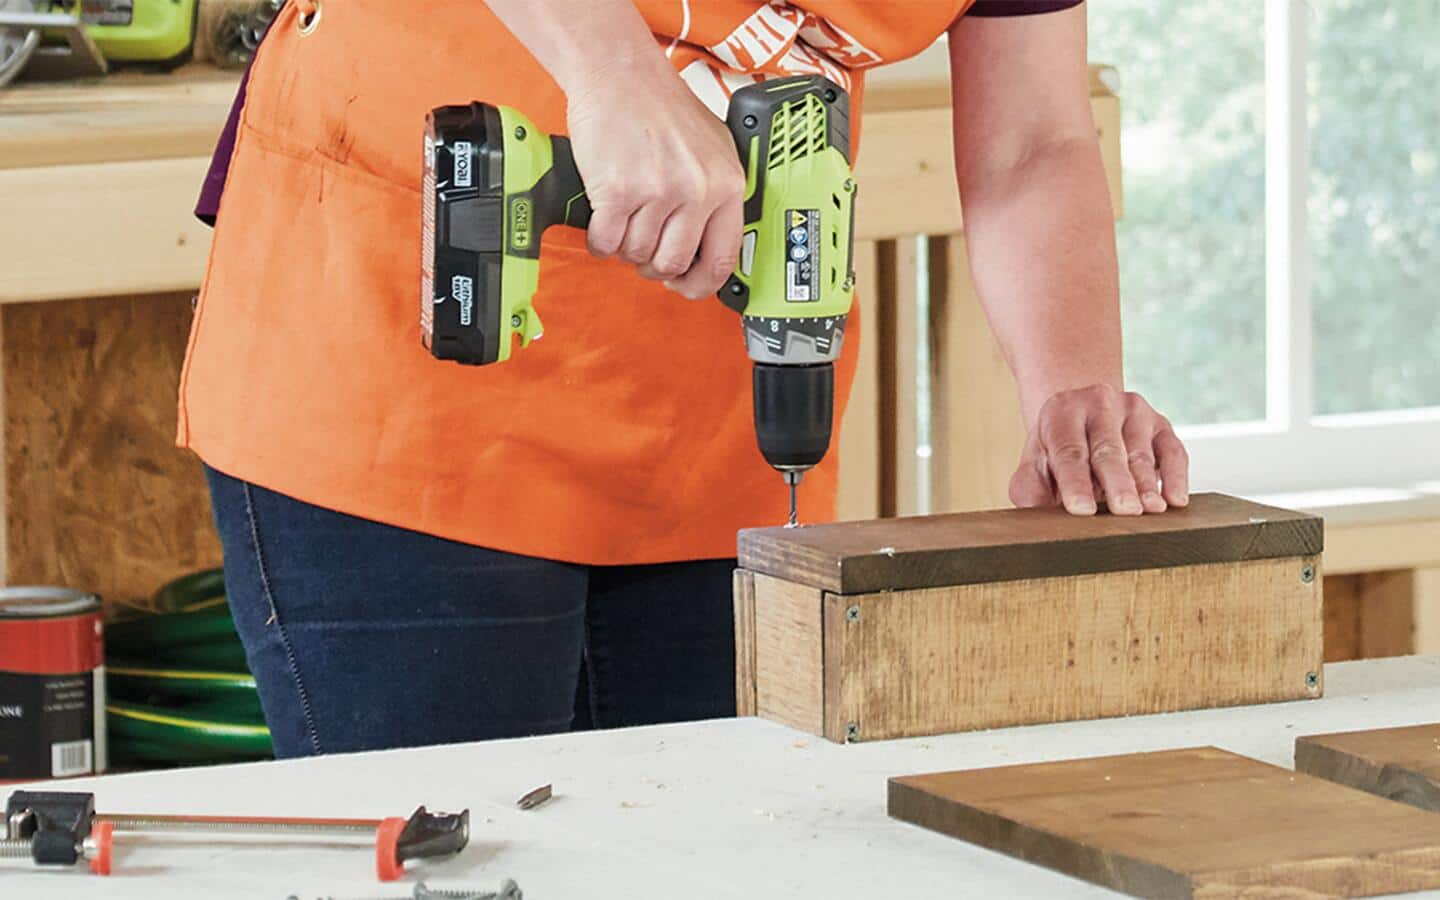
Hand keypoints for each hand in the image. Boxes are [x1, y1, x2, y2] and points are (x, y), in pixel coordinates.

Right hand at [566, 56, 744, 299]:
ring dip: (624, 246)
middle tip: (643, 246)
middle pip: (672, 264)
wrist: (620, 73)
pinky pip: (606, 243)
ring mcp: (658, 192)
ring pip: (636, 255)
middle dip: (652, 265)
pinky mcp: (617, 191)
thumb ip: (716, 196)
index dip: (698, 283)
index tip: (684, 284)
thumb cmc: (661, 108)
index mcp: (727, 184)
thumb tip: (707, 248)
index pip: (722, 260)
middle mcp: (697, 190)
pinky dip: (599, 240)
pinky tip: (602, 218)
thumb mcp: (712, 150)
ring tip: (623, 218)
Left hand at [1010, 384, 1189, 515]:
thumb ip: (1029, 488)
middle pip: (1108, 450)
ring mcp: (1133, 411)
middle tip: (1125, 511)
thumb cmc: (1058, 450)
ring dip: (1147, 485)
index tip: (1082, 509)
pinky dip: (1175, 476)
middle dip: (1117, 483)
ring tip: (1150, 511)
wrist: (1084, 417)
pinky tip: (1175, 499)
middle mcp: (1099, 403)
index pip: (1068, 451)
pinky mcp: (1161, 423)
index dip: (1075, 482)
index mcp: (1062, 412)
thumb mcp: (1035, 464)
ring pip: (1141, 453)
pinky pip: (1172, 451)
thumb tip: (1034, 515)